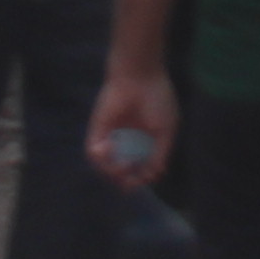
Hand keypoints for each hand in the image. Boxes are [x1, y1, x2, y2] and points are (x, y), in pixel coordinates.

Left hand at [87, 68, 173, 190]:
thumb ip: (160, 154)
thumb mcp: (166, 130)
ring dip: (112, 172)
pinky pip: (93, 152)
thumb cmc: (157, 99)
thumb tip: (156, 175)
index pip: (140, 166)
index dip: (142, 177)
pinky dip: (100, 158)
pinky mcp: (97, 129)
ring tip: (123, 166)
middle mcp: (127, 140)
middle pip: (121, 170)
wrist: (139, 76)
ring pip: (105, 165)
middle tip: (131, 182)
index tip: (147, 178)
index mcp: (145, 139)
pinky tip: (112, 148)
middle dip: (125, 180)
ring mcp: (111, 136)